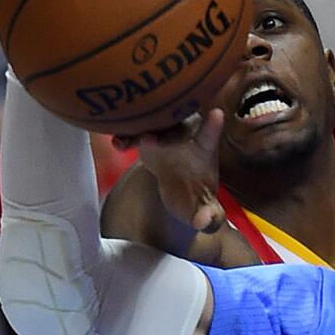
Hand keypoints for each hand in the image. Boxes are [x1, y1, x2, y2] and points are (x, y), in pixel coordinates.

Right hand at [113, 110, 224, 232]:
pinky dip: (126, 134)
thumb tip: (203, 221)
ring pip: (153, 123)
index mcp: (205, 150)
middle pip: (177, 126)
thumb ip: (209, 217)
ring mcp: (165, 132)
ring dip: (141, 129)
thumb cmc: (196, 195)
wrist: (178, 186)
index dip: (213, 126)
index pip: (210, 136)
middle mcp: (186, 135)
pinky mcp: (146, 134)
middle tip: (148, 140)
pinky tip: (118, 144)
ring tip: (129, 141)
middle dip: (165, 131)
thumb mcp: (205, 211)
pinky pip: (135, 130)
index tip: (216, 113)